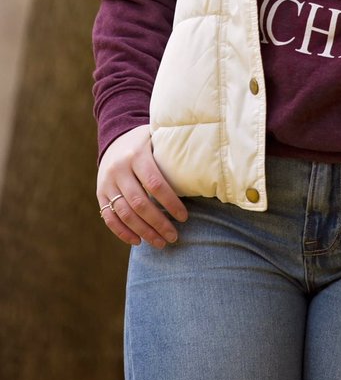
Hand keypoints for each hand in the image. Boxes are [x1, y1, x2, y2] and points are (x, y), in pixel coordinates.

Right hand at [97, 123, 187, 248]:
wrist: (115, 137)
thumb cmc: (147, 141)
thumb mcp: (157, 138)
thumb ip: (171, 152)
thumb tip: (201, 169)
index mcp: (137, 155)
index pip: (155, 184)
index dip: (170, 203)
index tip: (184, 218)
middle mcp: (119, 169)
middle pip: (140, 203)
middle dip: (158, 223)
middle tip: (173, 237)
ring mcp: (107, 182)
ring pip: (124, 214)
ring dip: (143, 232)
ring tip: (160, 243)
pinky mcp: (100, 193)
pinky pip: (109, 217)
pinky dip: (122, 232)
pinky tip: (138, 241)